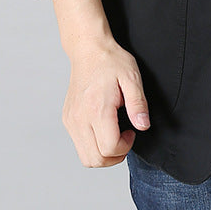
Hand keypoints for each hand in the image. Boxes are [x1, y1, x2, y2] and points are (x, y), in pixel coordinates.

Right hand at [62, 37, 150, 166]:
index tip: (132, 131)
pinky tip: (104, 129)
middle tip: (125, 138)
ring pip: (86, 158)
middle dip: (115, 156)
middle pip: (96, 160)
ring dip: (103, 155)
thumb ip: (138, 104)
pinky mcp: (68, 120)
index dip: (126, 146)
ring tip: (115, 135)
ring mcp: (71, 120)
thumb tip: (142, 126)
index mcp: (97, 109)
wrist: (88, 50)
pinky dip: (93, 146)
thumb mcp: (132, 77)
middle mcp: (79, 118)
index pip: (109, 148)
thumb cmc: (111, 61)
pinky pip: (79, 146)